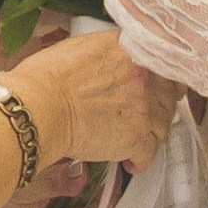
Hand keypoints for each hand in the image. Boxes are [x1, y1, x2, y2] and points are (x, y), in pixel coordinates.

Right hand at [11, 27, 174, 171]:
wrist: (39, 106)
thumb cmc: (47, 78)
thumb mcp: (83, 46)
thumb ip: (112, 52)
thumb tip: (117, 61)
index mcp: (132, 49)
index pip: (167, 65)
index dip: (163, 82)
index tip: (160, 90)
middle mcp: (144, 75)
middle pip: (168, 97)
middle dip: (158, 109)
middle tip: (143, 118)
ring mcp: (144, 107)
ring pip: (162, 126)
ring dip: (150, 135)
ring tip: (133, 140)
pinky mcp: (137, 137)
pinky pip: (150, 154)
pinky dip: (140, 160)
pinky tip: (130, 162)